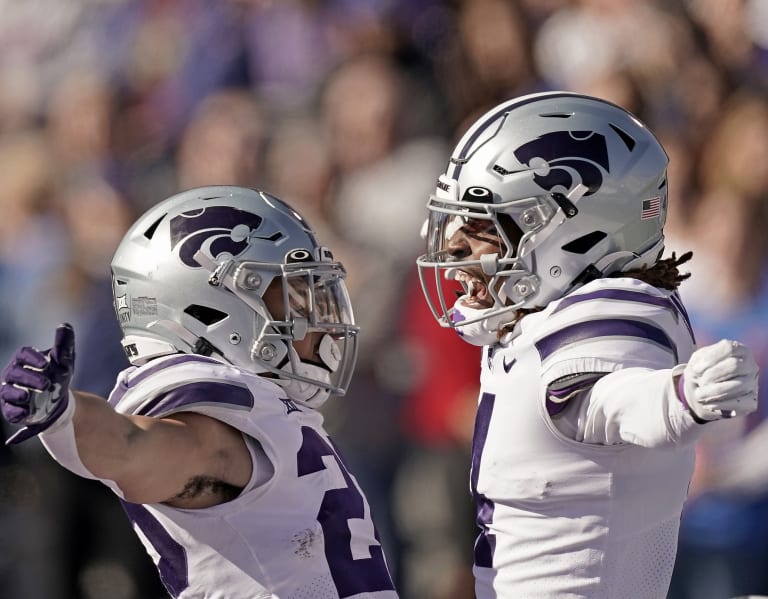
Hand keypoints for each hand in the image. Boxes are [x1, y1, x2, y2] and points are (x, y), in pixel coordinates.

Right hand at [1, 324, 75, 439]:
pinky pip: (9, 410)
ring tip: (27, 396)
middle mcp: (14, 375)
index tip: (46, 363)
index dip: (32, 358)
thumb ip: (64, 345)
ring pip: (7, 391)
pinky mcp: (12, 409)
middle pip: (14, 372)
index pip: (23, 354)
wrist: (59, 401)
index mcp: (26, 360)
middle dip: (29, 378)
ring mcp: (11, 392)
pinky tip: (23, 413)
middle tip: (46, 384)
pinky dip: (15, 412)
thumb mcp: (65, 362)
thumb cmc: (58, 376)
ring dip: (17, 394)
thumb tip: (65, 325)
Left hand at [678, 339, 758, 421]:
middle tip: (700, 382)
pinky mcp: (751, 401)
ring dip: (712, 392)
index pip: (728, 348)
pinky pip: (738, 403)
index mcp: (739, 350)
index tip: (695, 369)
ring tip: (699, 395)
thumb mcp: (698, 360)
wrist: (704, 391)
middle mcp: (750, 365)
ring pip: (737, 386)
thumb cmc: (703, 371)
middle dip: (711, 375)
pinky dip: (719, 404)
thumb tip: (701, 371)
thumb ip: (699, 360)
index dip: (710, 359)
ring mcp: (753, 383)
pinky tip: (708, 404)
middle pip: (734, 365)